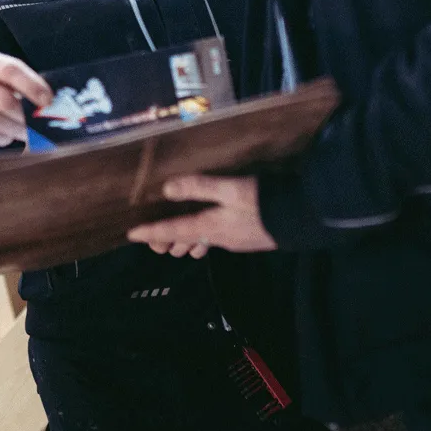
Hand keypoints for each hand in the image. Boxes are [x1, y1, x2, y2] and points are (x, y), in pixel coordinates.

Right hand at [0, 51, 52, 145]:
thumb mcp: (8, 78)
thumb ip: (28, 85)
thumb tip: (53, 103)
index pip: (10, 70)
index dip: (31, 86)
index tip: (48, 101)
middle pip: (2, 99)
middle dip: (25, 114)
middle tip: (40, 123)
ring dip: (16, 128)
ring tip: (29, 132)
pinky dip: (3, 137)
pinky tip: (10, 135)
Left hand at [127, 175, 276, 257]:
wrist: (300, 218)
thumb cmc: (263, 202)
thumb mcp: (230, 188)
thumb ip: (199, 187)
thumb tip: (167, 189)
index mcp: (210, 227)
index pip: (172, 231)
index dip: (151, 232)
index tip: (130, 235)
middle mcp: (217, 238)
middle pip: (183, 243)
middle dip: (165, 240)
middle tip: (150, 235)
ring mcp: (232, 241)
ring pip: (199, 243)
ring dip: (183, 240)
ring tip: (171, 233)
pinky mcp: (244, 238)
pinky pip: (213, 240)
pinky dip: (201, 236)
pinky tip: (206, 229)